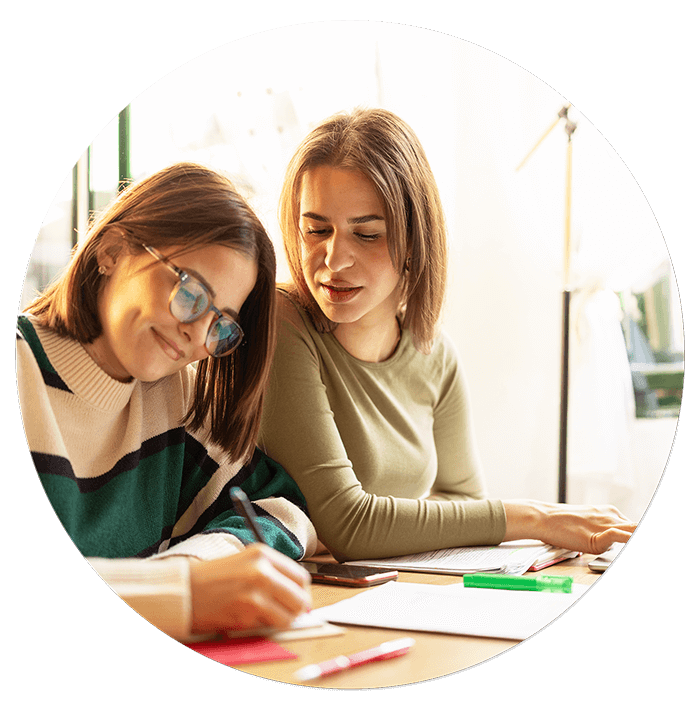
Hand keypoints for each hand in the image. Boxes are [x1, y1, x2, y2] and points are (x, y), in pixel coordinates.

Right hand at [188, 544, 311, 634]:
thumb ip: (271, 574)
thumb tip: (299, 594)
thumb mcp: (245, 563)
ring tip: (263, 616)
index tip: (297, 600)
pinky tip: (246, 618)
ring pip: (288, 615)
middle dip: (295, 610)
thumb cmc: (212, 579)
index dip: (301, 592)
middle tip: (286, 614)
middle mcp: (262, 569)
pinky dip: (262, 627)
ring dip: (280, 621)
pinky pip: (270, 625)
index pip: (300, 576)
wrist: (184, 590)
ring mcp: (255, 590)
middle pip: (299, 597)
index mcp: (262, 553)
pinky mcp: (247, 610)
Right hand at [503, 500, 635, 553]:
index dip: (632, 533)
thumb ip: (601, 531)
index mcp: (609, 512)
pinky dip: (628, 539)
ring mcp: (605, 525)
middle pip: (636, 527)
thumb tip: (608, 542)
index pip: (633, 526)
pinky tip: (628, 540)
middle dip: (636, 532)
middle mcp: (611, 516)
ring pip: (633, 530)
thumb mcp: (586, 523)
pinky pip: (621, 536)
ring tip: (629, 537)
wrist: (543, 517)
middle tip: (629, 537)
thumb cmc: (559, 522)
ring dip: (633, 535)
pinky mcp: (597, 537)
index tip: (629, 536)